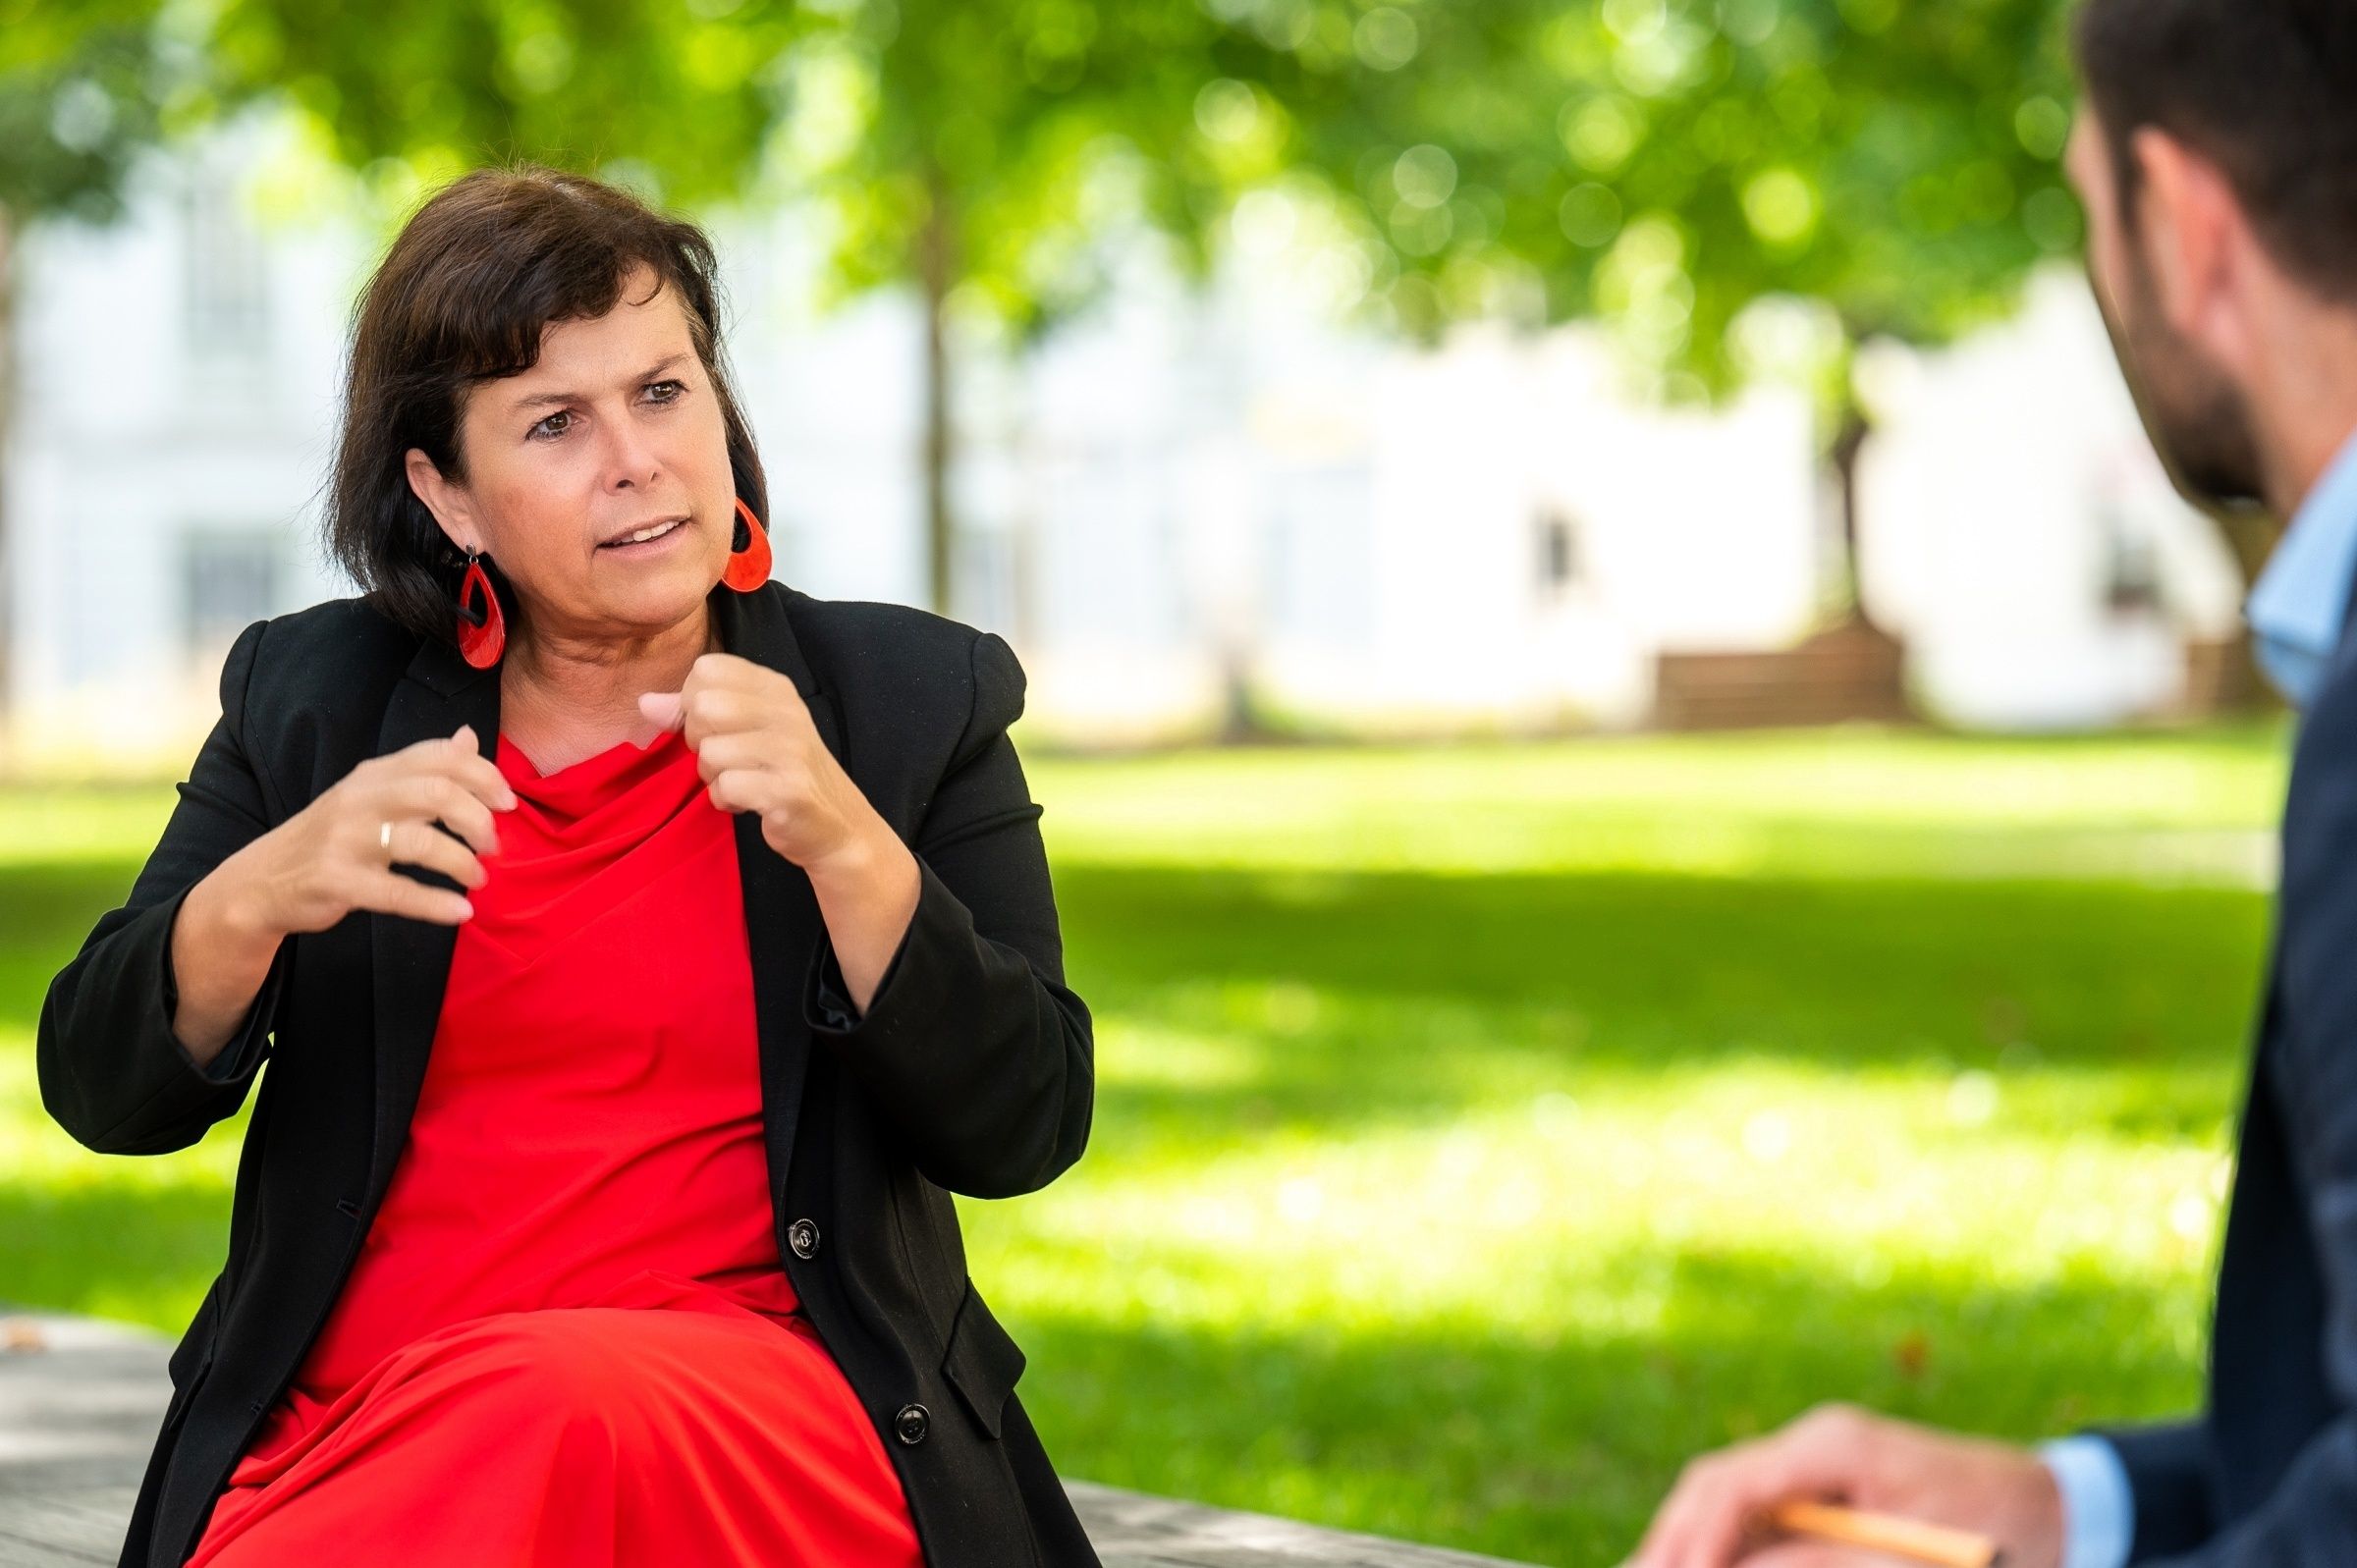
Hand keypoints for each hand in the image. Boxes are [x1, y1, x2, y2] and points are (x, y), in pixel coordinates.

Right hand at [222, 723, 515, 936]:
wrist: (261, 882)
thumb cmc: (332, 837)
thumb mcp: (373, 794)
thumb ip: (423, 769)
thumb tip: (469, 735)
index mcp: (375, 773)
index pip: (439, 757)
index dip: (484, 774)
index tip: (509, 802)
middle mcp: (360, 798)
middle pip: (437, 791)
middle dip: (478, 818)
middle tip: (494, 845)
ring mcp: (346, 840)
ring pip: (420, 841)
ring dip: (462, 863)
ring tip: (480, 879)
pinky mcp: (337, 882)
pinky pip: (397, 892)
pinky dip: (435, 904)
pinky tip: (461, 912)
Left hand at [638, 652, 893, 875]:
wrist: (836, 825)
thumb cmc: (781, 772)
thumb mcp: (743, 730)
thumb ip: (692, 712)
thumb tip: (644, 703)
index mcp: (774, 687)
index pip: (707, 669)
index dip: (694, 701)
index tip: (717, 727)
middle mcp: (786, 710)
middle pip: (703, 706)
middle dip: (699, 741)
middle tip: (726, 759)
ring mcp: (790, 749)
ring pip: (710, 751)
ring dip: (714, 777)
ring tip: (741, 782)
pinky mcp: (788, 788)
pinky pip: (726, 787)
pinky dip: (726, 801)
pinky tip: (748, 803)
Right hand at [1632, 1405, 2063, 1567]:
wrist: (2058, 1510)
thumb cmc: (1999, 1531)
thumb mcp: (1913, 1557)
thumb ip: (1820, 1561)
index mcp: (1834, 1443)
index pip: (1733, 1483)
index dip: (1693, 1538)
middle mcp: (1814, 1446)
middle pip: (1713, 1487)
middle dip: (1670, 1540)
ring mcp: (1817, 1467)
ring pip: (1724, 1502)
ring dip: (1686, 1543)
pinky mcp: (1825, 1495)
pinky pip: (1755, 1519)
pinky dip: (1722, 1547)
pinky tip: (1699, 1562)